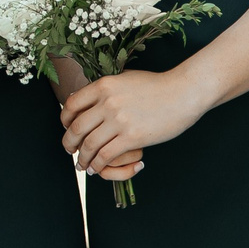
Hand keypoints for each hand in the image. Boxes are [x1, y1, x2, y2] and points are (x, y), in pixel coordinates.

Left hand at [60, 67, 205, 174]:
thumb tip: (86, 99)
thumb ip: (105, 90)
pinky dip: (97, 164)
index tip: (66, 129)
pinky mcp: (132, 137)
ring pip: (89, 145)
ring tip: (82, 164)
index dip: (65, 120)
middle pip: (76, 128)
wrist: (183, 93)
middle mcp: (107, 102)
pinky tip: (96, 168)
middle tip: (69, 151)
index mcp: (103, 86)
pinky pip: (106, 155)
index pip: (72, 105)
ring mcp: (119, 120)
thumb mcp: (125, 79)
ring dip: (82, 158)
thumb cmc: (157, 86)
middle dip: (68, 143)